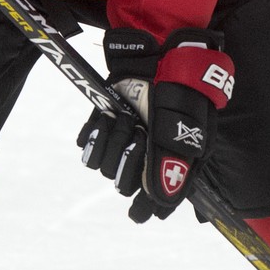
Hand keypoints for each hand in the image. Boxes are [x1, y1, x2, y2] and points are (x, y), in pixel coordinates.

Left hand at [76, 27, 233, 221]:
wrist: (157, 54)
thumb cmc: (177, 93)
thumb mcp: (180, 132)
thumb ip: (169, 168)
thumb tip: (159, 203)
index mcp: (171, 160)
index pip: (155, 198)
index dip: (145, 208)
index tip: (137, 215)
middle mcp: (146, 153)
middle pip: (124, 182)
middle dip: (128, 159)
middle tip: (139, 135)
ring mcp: (125, 136)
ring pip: (104, 164)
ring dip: (113, 140)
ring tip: (125, 119)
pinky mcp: (105, 120)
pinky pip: (89, 142)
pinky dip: (95, 133)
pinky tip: (107, 118)